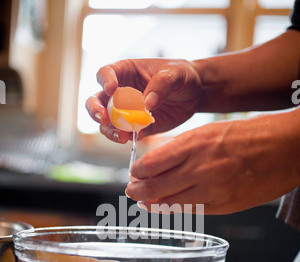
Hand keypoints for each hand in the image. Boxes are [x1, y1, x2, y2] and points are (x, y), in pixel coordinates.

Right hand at [85, 58, 201, 143]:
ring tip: (121, 136)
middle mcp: (121, 92)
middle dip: (95, 111)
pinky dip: (126, 138)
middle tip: (104, 119)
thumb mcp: (175, 73)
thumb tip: (147, 103)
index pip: (105, 73)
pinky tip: (133, 139)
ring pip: (107, 122)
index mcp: (126, 72)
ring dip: (109, 130)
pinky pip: (125, 134)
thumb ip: (161, 84)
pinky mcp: (137, 127)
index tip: (111, 89)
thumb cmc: (182, 75)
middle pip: (97, 101)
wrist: (195, 94)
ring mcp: (127, 112)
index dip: (104, 81)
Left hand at [125, 110, 299, 214]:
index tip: (134, 173)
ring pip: (171, 203)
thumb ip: (184, 148)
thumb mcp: (211, 132)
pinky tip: (167, 207)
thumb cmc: (251, 135)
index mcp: (196, 142)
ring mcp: (213, 190)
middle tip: (131, 191)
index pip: (152, 162)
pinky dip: (175, 210)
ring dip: (153, 203)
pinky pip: (192, 210)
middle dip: (138, 191)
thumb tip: (158, 164)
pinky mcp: (225, 206)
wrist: (287, 149)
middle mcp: (201, 168)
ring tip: (144, 202)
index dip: (138, 171)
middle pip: (156, 186)